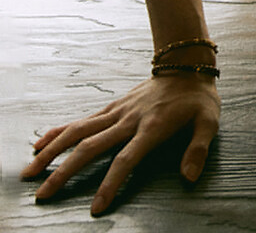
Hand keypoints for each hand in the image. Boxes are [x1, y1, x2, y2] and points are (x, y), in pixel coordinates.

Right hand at [19, 73, 220, 215]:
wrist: (187, 64)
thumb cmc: (199, 97)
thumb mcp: (209, 121)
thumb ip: (198, 149)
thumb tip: (189, 177)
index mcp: (152, 127)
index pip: (126, 159)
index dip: (111, 183)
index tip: (96, 207)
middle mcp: (129, 119)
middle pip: (91, 147)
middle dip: (64, 172)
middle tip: (43, 195)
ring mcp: (118, 111)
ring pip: (79, 131)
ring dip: (52, 150)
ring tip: (29, 171)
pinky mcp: (113, 105)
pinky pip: (82, 120)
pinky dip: (59, 131)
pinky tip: (40, 144)